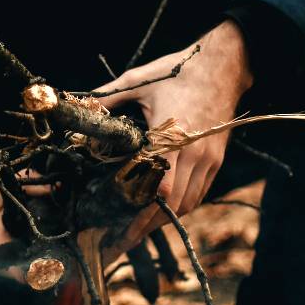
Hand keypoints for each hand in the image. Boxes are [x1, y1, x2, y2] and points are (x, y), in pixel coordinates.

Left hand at [96, 20, 253, 250]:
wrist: (224, 63)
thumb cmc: (178, 71)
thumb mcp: (139, 81)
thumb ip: (108, 97)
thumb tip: (80, 107)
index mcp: (172, 137)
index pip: (160, 188)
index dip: (142, 214)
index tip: (123, 230)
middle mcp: (194, 153)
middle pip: (173, 204)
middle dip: (148, 227)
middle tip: (124, 241)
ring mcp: (208, 159)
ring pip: (188, 203)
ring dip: (164, 220)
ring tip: (140, 232)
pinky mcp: (216, 159)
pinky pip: (199, 193)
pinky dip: (181, 207)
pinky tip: (163, 213)